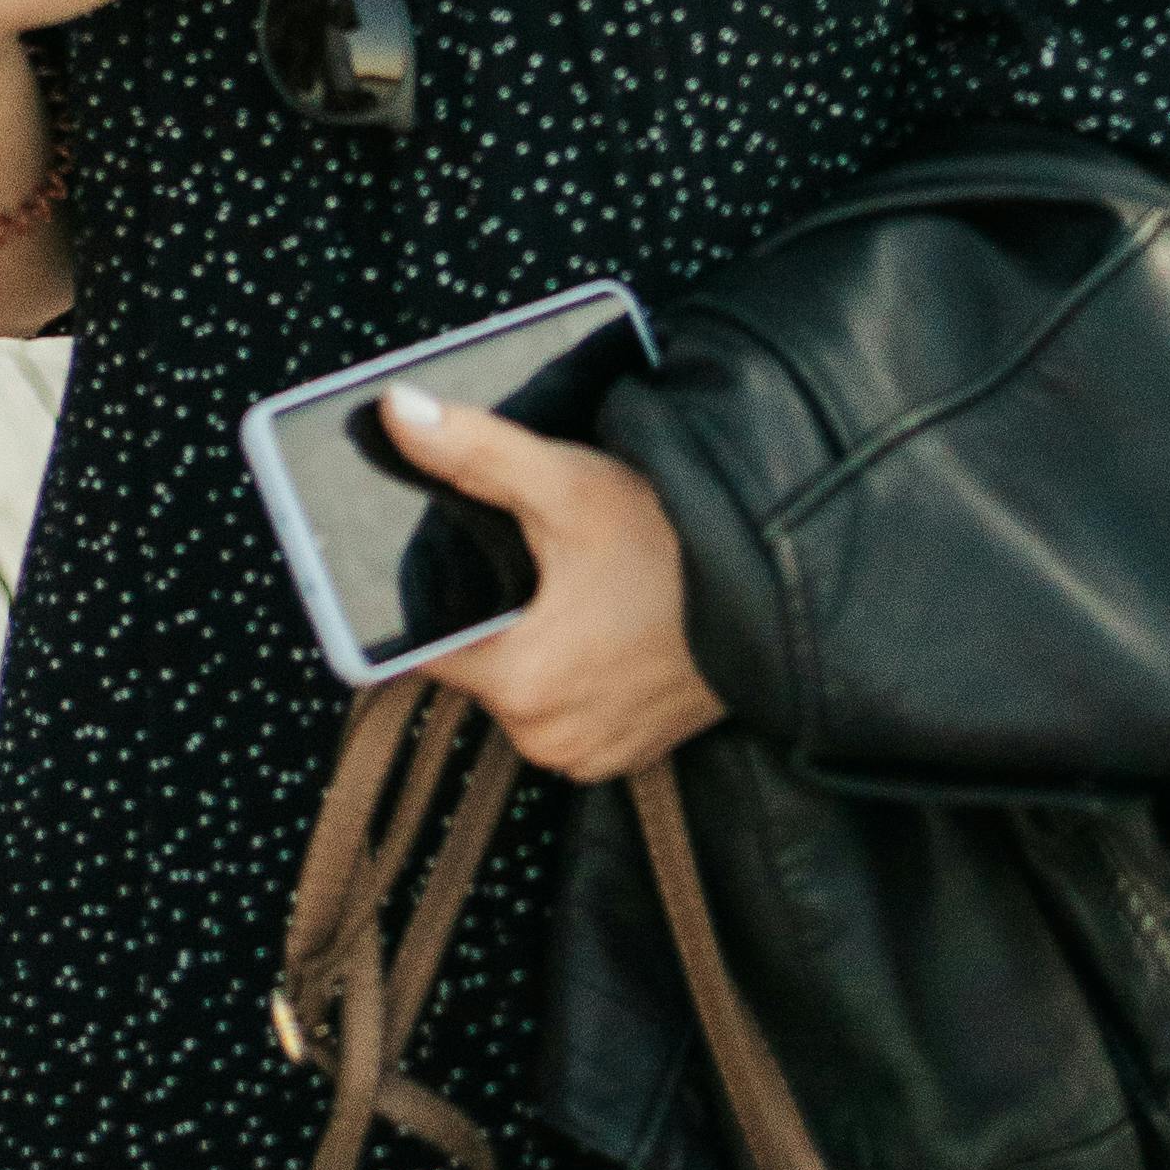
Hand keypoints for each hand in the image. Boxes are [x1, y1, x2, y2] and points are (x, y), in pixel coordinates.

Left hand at [388, 392, 721, 781]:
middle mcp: (548, 740)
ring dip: (535, 645)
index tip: (467, 560)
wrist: (775, 594)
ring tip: (579, 593)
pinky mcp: (625, 758)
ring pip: (521, 688)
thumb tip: (394, 410)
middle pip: (477, 664)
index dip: (435, 597)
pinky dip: (573, 672)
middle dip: (494, 614)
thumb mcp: (563, 484)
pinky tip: (603, 625)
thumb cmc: (670, 544)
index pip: (427, 646)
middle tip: (543, 566)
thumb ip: (470, 451)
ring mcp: (590, 757)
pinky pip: (566, 712)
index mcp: (519, 685)